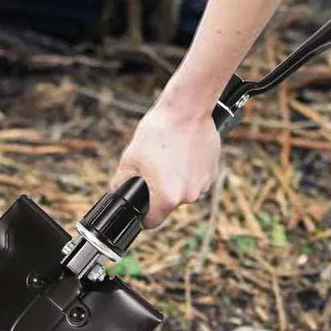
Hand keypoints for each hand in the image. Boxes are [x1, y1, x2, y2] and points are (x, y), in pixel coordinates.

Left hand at [111, 98, 220, 228]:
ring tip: (170, 158)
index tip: (141, 208)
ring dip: (176, 181)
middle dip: (160, 192)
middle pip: (168, 204)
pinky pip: (196, 180)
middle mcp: (188, 197)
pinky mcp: (212, 173)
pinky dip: (190, 172)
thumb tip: (118, 192)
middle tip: (154, 169)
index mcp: (167, 198)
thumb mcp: (130, 158)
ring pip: (184, 192)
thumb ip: (121, 182)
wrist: (187, 109)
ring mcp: (203, 185)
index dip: (143, 216)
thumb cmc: (158, 131)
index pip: (152, 222)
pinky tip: (183, 154)